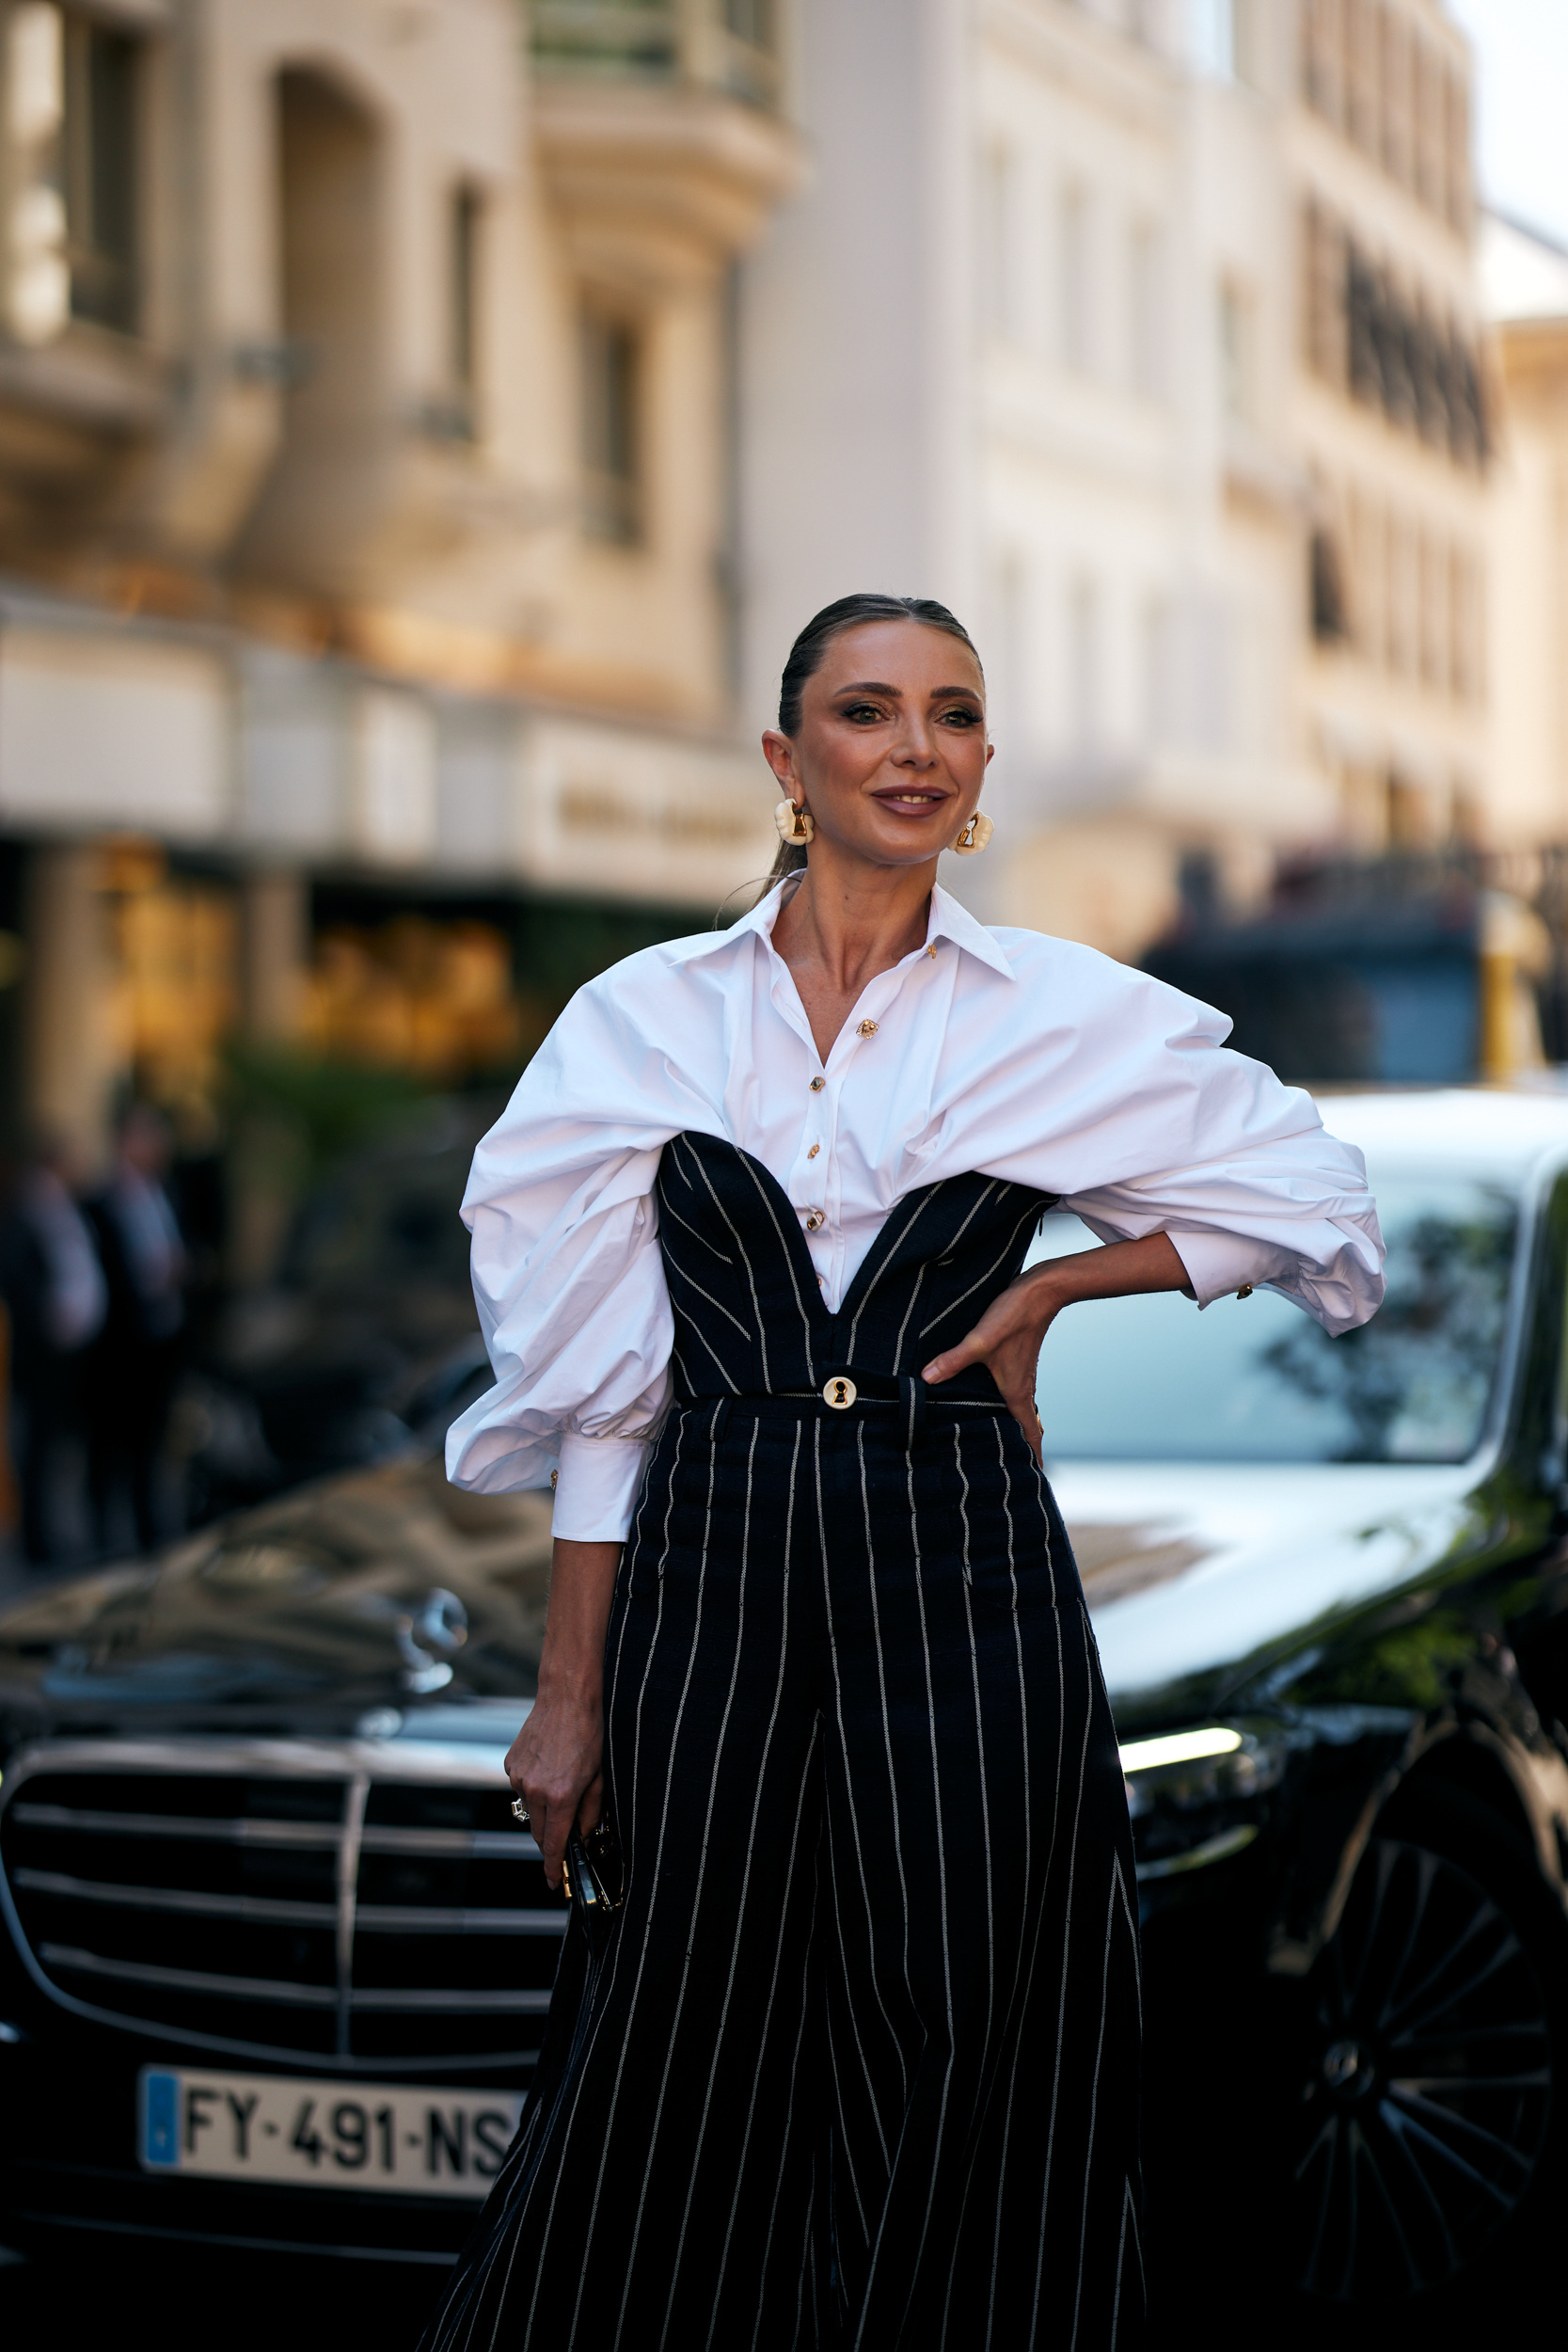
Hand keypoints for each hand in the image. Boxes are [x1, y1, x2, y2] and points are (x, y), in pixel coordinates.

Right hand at [506, 1536, 621, 1889]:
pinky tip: (554, 1771)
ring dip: (545, 1811)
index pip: (553, 1846)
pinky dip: (536, 1789)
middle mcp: (533, 1790)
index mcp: (559, 1797)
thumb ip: (592, 1811)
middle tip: (568, 1839)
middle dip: (553, 1840)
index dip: (555, 1868)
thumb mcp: (603, 1775)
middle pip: (539, 1832)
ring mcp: (519, 1776)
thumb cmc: (594, 1729)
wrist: (570, 1691)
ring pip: (530, 1810)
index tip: (555, 1883)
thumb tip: (584, 1833)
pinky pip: (523, 1788)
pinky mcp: (512, 1762)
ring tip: (566, 1790)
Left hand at [921, 1267, 1062, 1459]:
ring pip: (1017, 1410)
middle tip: (1006, 1470)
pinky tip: (983, 1401)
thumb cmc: (1014, 1317)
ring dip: (1010, 1427)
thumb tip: (926, 1379)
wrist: (1040, 1290)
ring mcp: (1020, 1375)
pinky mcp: (1015, 1361)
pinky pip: (1011, 1393)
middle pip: (1024, 1428)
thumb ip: (953, 1360)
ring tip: (993, 1442)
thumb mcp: (980, 1340)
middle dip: (1018, 1449)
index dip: (1031, 1458)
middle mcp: (1022, 1388)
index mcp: (1017, 1392)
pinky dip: (1003, 1406)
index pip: (1029, 1434)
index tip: (1032, 1480)